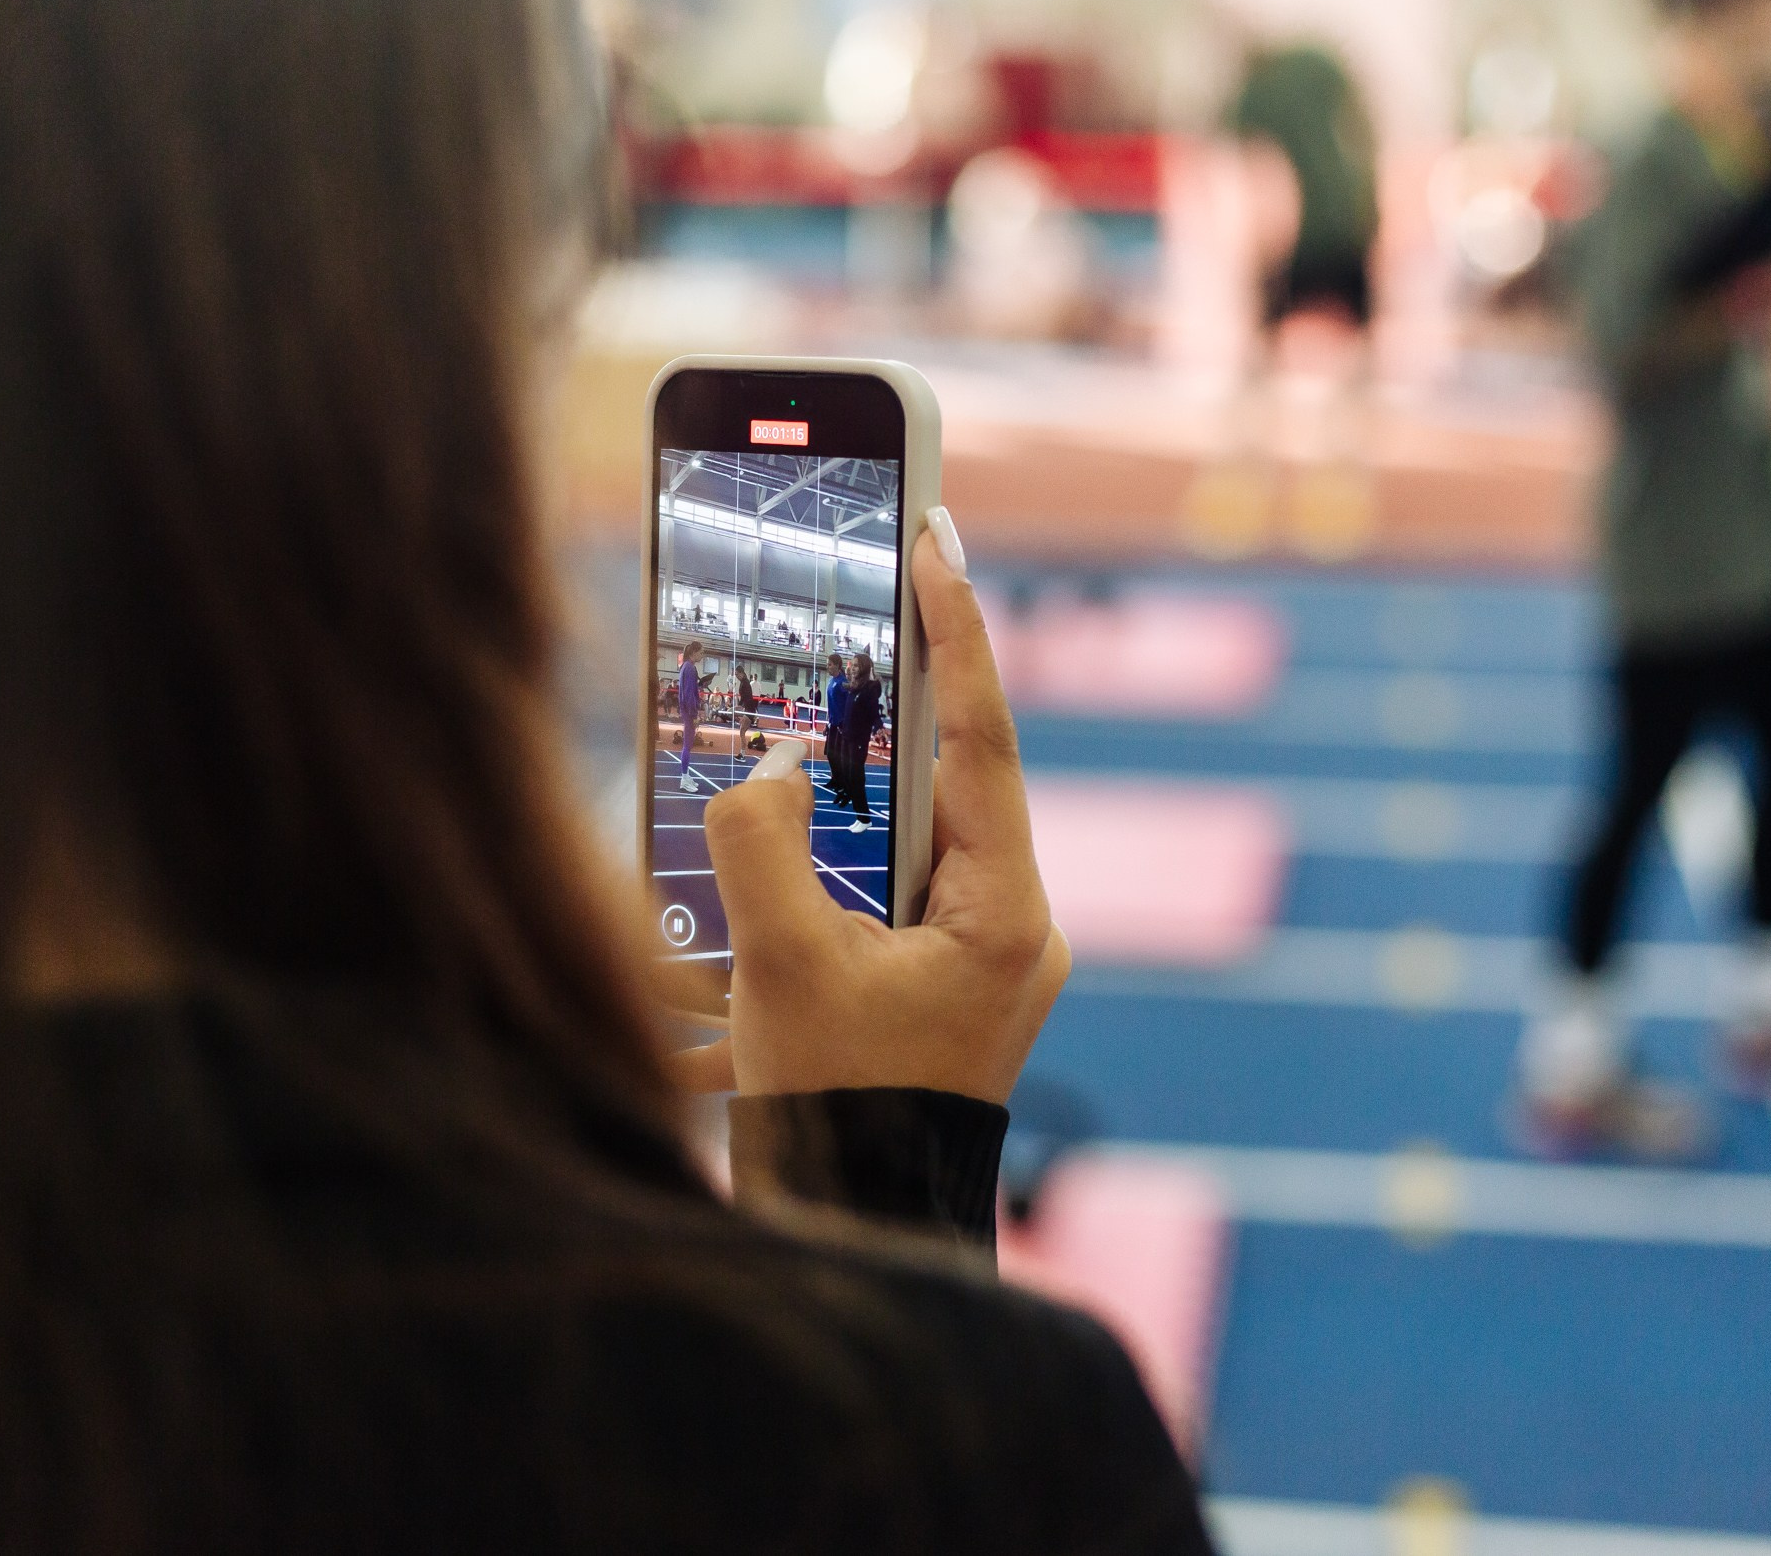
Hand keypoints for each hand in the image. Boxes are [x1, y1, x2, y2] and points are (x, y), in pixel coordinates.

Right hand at [666, 510, 1070, 1104]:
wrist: (856, 1235)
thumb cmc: (837, 1116)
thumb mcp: (783, 970)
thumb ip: (763, 846)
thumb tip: (770, 770)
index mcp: (1005, 915)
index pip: (982, 738)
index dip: (957, 630)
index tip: (938, 535)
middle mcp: (1008, 926)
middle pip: (941, 777)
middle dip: (879, 707)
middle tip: (850, 608)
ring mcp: (974, 957)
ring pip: (903, 832)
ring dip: (839, 794)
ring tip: (787, 740)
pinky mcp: (932, 982)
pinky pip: (879, 886)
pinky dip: (824, 861)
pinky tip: (764, 860)